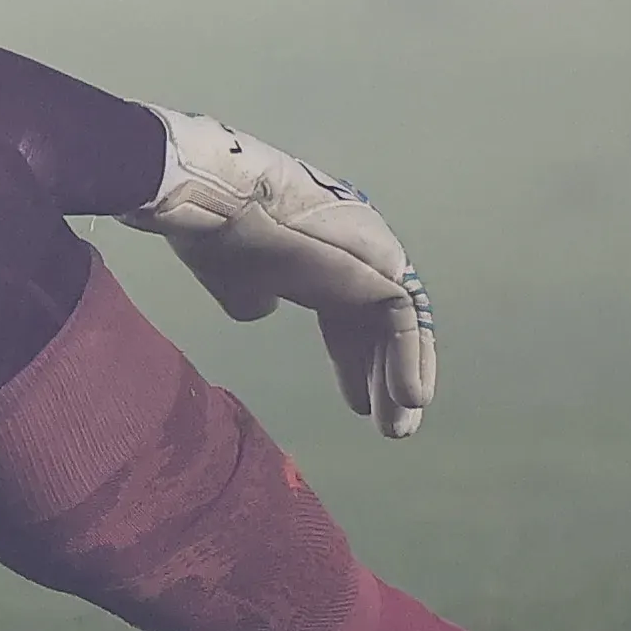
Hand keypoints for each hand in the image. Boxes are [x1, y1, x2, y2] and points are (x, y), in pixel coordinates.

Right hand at [122, 109, 439, 436]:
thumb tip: (262, 308)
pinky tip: (408, 398)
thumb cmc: (220, 236)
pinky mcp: (383, 268)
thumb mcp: (234, 280)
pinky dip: (410, 361)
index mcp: (316, 256)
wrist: (223, 205)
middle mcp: (353, 254)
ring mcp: (372, 258)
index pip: (347, 317)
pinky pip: (405, 322)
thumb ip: (252, 297)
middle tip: (391, 425)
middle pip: (376, 326)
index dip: (350, 362)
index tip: (355, 404)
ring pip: (397, 327)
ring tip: (400, 425)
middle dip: (381, 378)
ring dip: (400, 378)